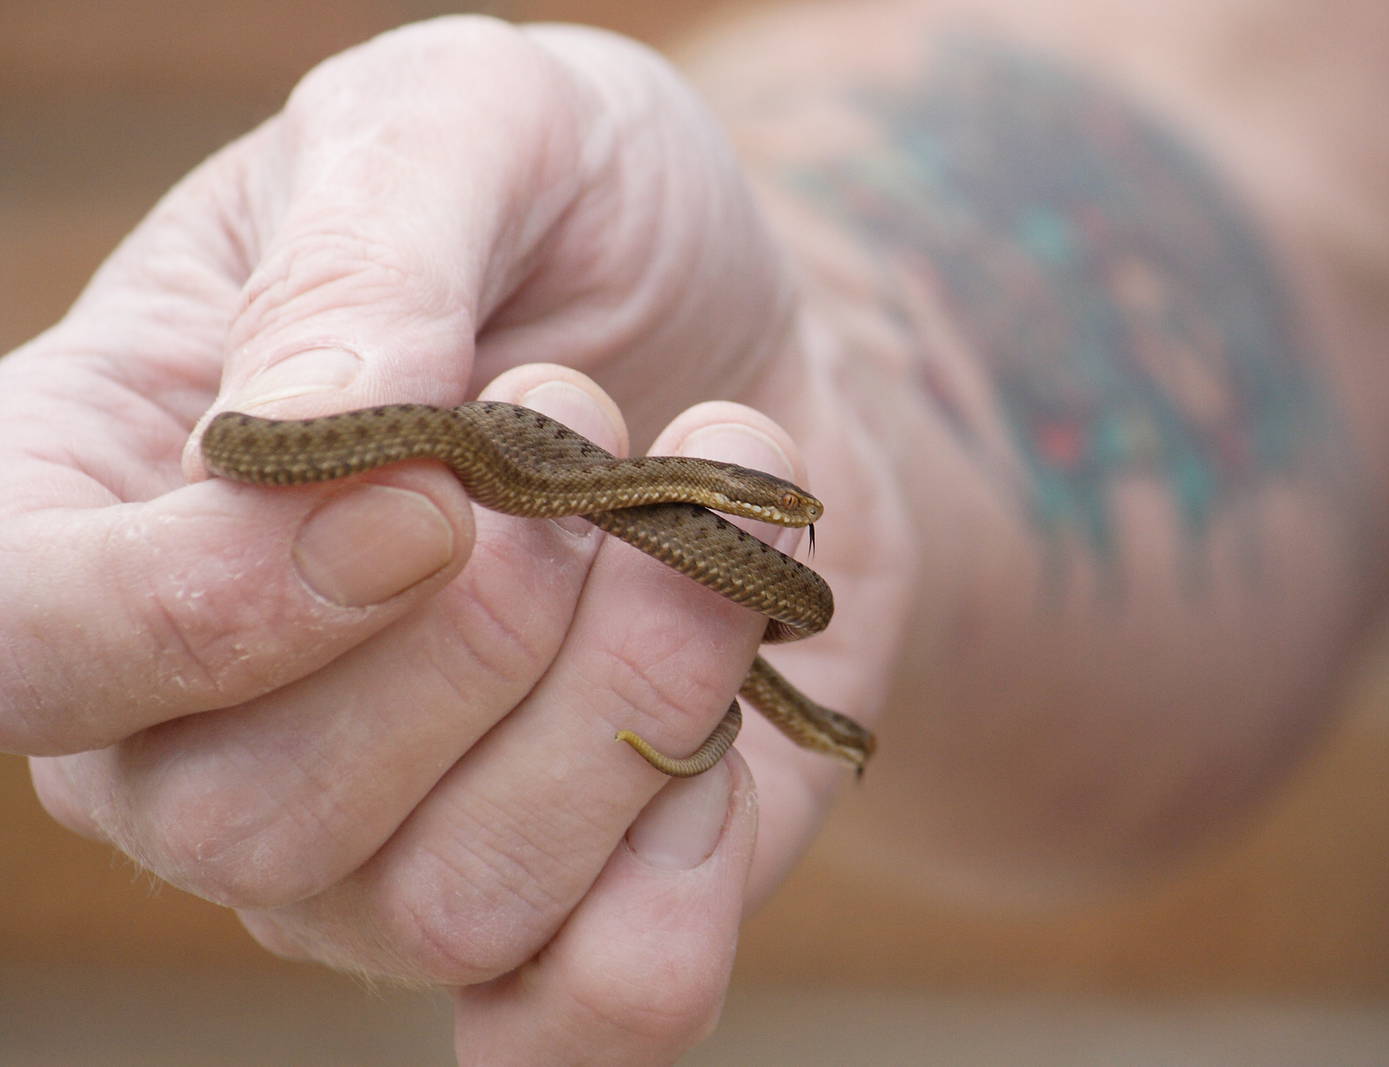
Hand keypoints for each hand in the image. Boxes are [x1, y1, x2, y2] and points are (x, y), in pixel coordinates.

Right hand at [2, 16, 909, 1061]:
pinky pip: (591, 1004)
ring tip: (689, 536)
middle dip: (484, 634)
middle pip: (247, 823)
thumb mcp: (472, 126)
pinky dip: (689, 864)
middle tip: (595, 442)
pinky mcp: (565, 904)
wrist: (753, 344)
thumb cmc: (577, 218)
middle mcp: (201, 729)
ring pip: (445, 909)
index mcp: (102, 509)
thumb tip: (298, 445)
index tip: (435, 491)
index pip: (16, 653)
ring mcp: (379, 848)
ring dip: (623, 708)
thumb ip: (368, 255)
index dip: (202, 612)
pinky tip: (725, 708)